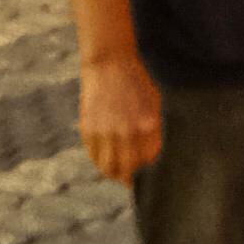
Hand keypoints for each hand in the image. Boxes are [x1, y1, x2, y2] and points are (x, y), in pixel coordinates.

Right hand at [79, 47, 164, 183]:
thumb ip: (155, 131)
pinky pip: (93, 156)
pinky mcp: (88, 129)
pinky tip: (107, 159)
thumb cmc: (138, 83)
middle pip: (127, 170)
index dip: (149, 172)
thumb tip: (152, 158)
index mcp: (146, 126)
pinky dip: (100, 162)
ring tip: (120, 174)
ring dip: (114, 174)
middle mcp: (125, 131)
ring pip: (107, 168)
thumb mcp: (155, 104)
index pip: (147, 162)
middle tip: (134, 180)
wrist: (109, 63)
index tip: (150, 176)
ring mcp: (104, 131)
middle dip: (132, 178)